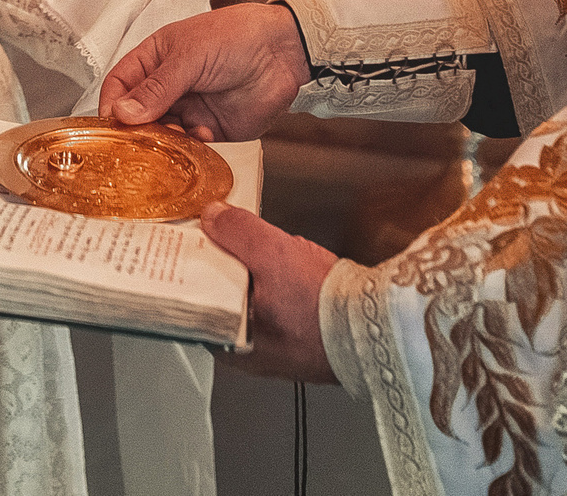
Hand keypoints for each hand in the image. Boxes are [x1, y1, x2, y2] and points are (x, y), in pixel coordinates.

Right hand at [98, 3, 311, 140]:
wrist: (284, 52)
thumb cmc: (237, 36)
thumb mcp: (190, 55)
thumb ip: (158, 87)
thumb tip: (123, 113)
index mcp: (155, 59)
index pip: (120, 84)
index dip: (111, 105)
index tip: (109, 127)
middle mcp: (168, 86)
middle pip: (137, 116)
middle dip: (134, 132)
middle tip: (133, 146)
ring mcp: (188, 109)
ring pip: (160, 135)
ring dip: (160, 144)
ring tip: (166, 146)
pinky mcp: (209, 130)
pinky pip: (189, 148)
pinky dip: (188, 151)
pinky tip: (198, 142)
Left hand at [199, 202, 337, 383]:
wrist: (379, 326)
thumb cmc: (325, 308)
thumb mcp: (273, 256)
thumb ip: (237, 233)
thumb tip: (213, 216)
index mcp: (229, 343)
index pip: (192, 303)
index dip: (188, 270)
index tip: (187, 244)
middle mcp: (247, 351)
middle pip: (219, 296)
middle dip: (222, 265)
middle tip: (219, 234)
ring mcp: (274, 345)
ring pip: (248, 297)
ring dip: (251, 270)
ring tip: (256, 244)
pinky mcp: (298, 336)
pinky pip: (275, 300)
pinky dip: (277, 279)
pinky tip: (288, 263)